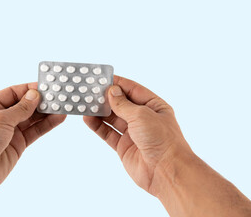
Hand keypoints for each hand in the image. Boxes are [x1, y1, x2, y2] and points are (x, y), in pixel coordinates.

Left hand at [0, 82, 65, 194]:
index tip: (47, 87)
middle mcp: (1, 117)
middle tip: (59, 96)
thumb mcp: (0, 119)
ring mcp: (10, 131)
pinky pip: (35, 132)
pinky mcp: (18, 144)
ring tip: (63, 106)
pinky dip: (46, 125)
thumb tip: (35, 95)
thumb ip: (21, 108)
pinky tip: (58, 119)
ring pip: (33, 119)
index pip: (14, 92)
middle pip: (25, 105)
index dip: (30, 89)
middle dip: (41, 101)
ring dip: (47, 113)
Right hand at [83, 75, 191, 194]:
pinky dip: (97, 126)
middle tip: (89, 91)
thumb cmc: (162, 140)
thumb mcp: (142, 115)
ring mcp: (133, 133)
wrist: (166, 171)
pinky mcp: (124, 147)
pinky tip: (88, 119)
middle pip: (121, 104)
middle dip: (106, 98)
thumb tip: (111, 91)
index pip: (133, 90)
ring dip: (99, 112)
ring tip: (85, 103)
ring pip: (112, 119)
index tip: (102, 78)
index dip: (118, 84)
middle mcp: (144, 118)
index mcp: (154, 106)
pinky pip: (108, 133)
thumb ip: (123, 104)